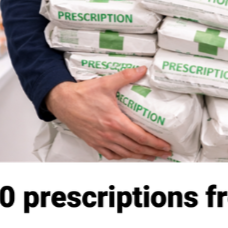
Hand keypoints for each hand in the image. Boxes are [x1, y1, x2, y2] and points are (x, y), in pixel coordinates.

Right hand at [45, 66, 171, 160]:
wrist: (62, 102)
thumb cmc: (82, 94)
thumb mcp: (106, 83)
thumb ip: (126, 76)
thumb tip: (142, 70)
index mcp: (115, 122)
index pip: (140, 137)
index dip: (155, 143)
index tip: (166, 145)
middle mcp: (109, 135)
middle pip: (136, 148)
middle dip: (153, 151)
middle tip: (165, 153)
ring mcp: (101, 141)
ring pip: (125, 154)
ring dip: (140, 156)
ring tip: (151, 156)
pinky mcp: (93, 142)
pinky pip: (110, 155)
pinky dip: (122, 157)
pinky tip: (127, 155)